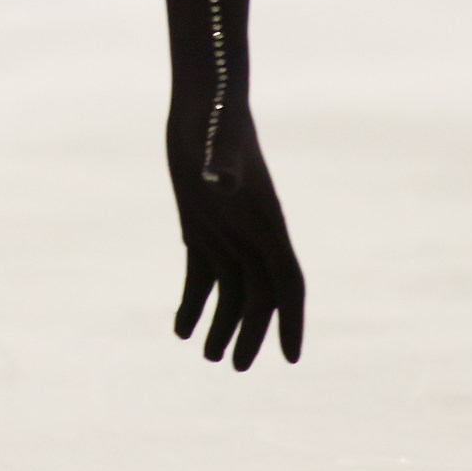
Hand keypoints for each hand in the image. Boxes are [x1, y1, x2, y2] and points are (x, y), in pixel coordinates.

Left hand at [168, 100, 303, 368]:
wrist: (204, 103)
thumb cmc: (215, 121)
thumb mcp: (216, 143)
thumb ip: (220, 161)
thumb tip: (214, 176)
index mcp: (268, 224)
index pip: (287, 284)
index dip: (291, 321)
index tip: (291, 358)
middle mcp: (253, 234)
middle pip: (258, 296)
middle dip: (250, 333)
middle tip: (236, 367)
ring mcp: (228, 233)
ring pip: (231, 291)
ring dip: (222, 324)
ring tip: (208, 356)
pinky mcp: (201, 228)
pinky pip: (201, 275)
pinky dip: (193, 303)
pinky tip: (180, 329)